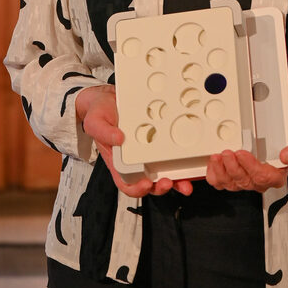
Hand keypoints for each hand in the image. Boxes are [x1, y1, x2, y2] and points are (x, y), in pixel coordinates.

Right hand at [74, 86, 193, 197]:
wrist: (109, 97)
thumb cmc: (101, 112)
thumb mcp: (96, 121)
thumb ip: (103, 131)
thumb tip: (119, 139)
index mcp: (119, 162)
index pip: (127, 184)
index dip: (137, 189)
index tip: (146, 184)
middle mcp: (135, 161)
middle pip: (150, 183)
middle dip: (161, 187)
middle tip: (169, 183)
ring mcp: (149, 152)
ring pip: (164, 172)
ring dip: (176, 180)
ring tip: (186, 182)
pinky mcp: (160, 141)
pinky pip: (172, 153)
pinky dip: (182, 160)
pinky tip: (191, 160)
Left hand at [205, 109, 287, 192]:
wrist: (284, 131)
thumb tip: (285, 157)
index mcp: (277, 175)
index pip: (263, 177)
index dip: (250, 167)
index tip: (242, 153)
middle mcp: (261, 179)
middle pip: (245, 181)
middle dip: (233, 168)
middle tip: (227, 153)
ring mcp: (247, 178)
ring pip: (231, 184)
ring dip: (222, 172)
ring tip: (217, 157)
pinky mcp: (235, 174)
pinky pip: (222, 182)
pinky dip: (215, 175)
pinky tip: (213, 165)